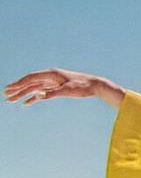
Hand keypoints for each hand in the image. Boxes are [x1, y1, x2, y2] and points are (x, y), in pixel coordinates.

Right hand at [3, 68, 124, 108]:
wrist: (95, 85)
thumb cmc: (83, 87)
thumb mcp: (67, 91)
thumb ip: (52, 93)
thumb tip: (37, 96)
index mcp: (51, 74)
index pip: (31, 79)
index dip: (19, 84)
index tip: (9, 89)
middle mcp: (49, 76)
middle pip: (29, 83)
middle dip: (17, 89)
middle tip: (5, 95)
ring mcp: (52, 82)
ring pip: (34, 88)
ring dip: (22, 94)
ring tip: (11, 100)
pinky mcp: (56, 87)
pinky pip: (41, 92)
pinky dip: (33, 97)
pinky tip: (26, 103)